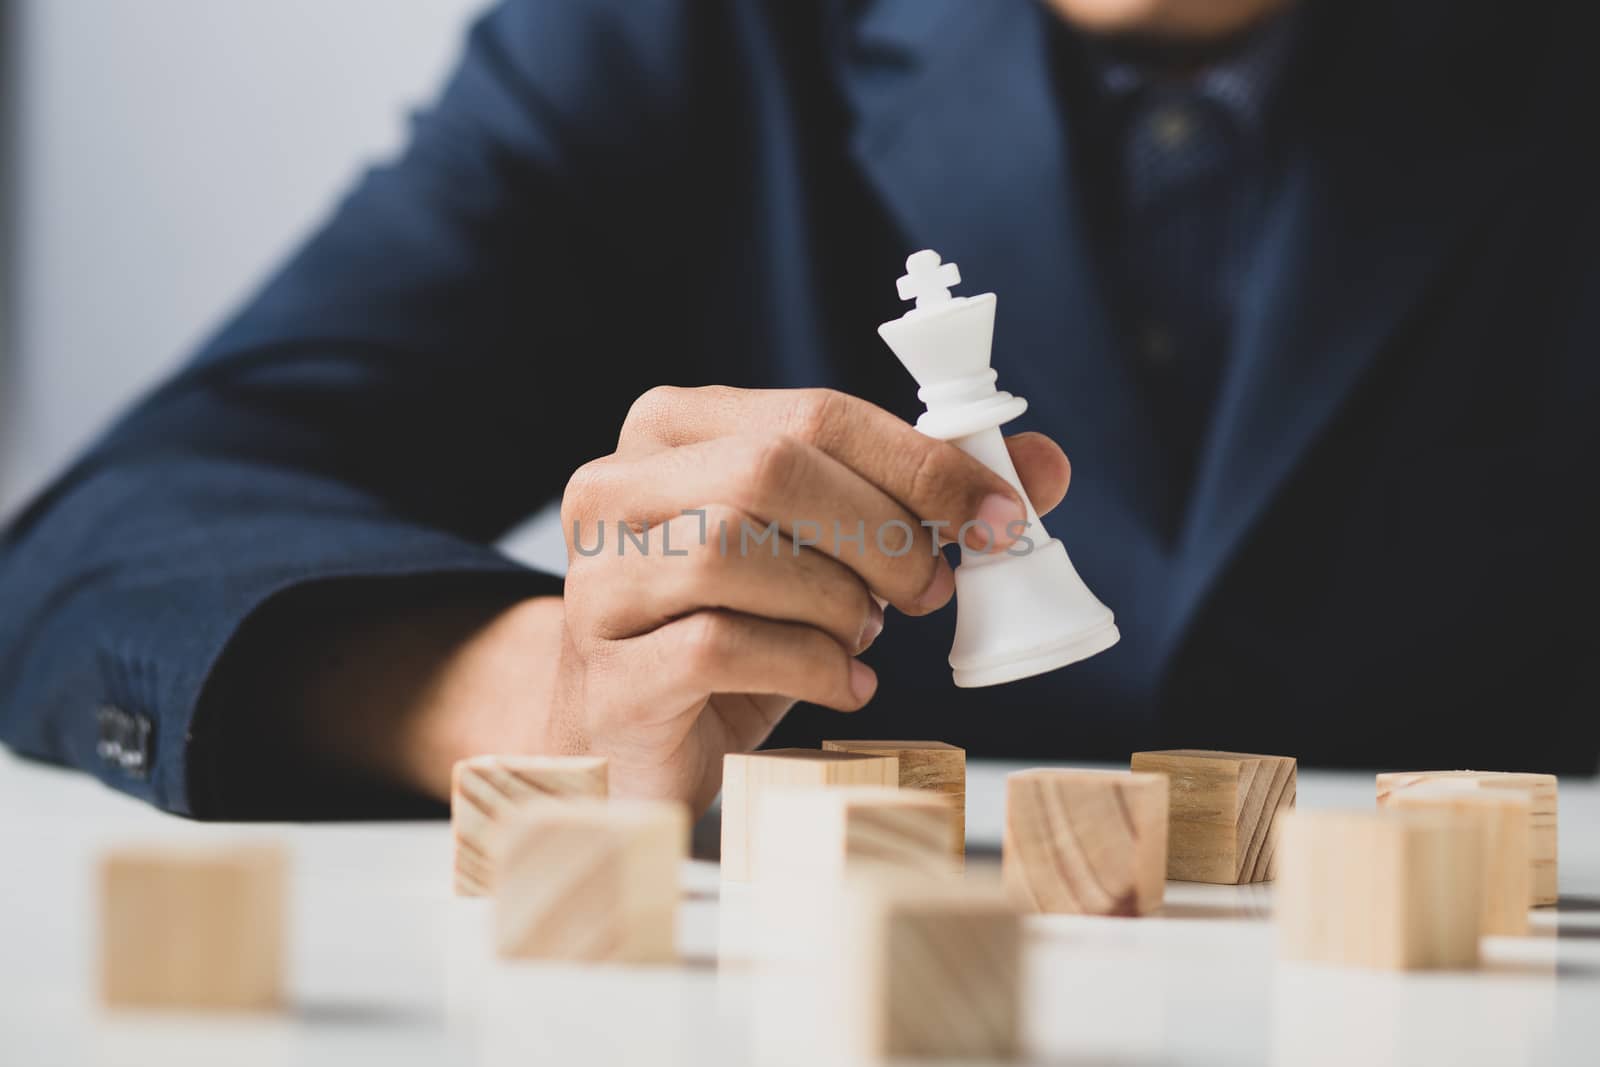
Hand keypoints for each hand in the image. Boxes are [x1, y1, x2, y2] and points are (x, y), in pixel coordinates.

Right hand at [540, 386, 1072, 813]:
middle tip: (930, 589)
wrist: (641, 736)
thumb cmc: (739, 628)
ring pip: (737, 552)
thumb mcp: (826, 553)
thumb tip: (1043, 466)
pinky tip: (844, 683)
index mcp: (670, 430)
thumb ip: (919, 499)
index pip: (811, 413)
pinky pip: (720, 645)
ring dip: (837, 602)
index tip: (997, 515)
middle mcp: (613, 488)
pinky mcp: (608, 670)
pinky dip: (809, 666)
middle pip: (770, 471)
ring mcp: (597, 580)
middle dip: (881, 532)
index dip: (919, 461)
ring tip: (861, 634)